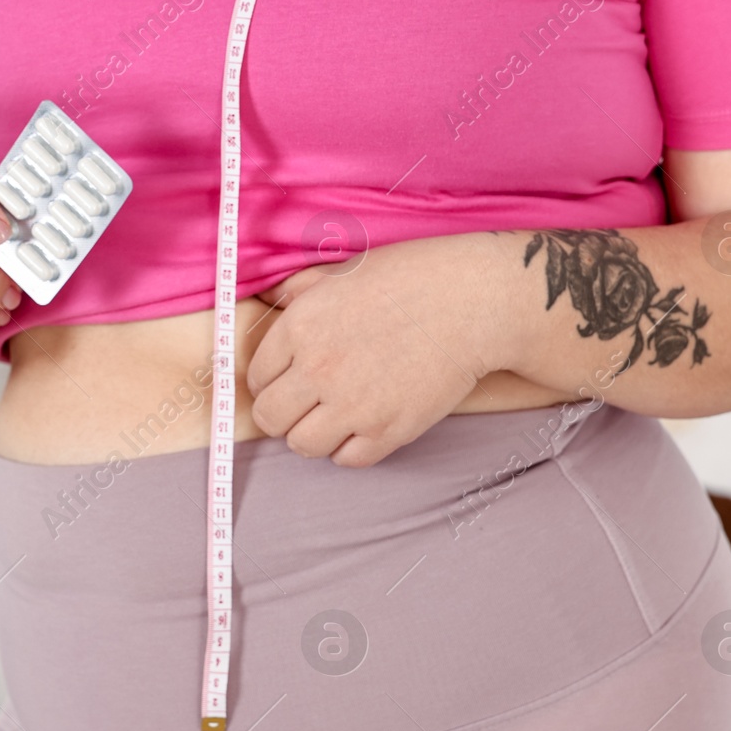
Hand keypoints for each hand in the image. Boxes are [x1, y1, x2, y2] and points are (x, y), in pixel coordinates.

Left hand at [245, 238, 519, 466]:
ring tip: (330, 417)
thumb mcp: (345, 270)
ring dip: (311, 434)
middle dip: (281, 413)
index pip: (255, 376)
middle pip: (269, 418)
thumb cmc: (414, 277)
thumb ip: (301, 289)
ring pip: (301, 445)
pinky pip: (347, 459)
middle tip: (301, 404)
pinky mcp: (388, 430)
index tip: (284, 380)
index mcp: (300, 327)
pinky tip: (361, 426)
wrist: (475, 301)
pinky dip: (349, 448)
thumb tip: (271, 301)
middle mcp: (318, 369)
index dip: (269, 380)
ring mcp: (352, 405)